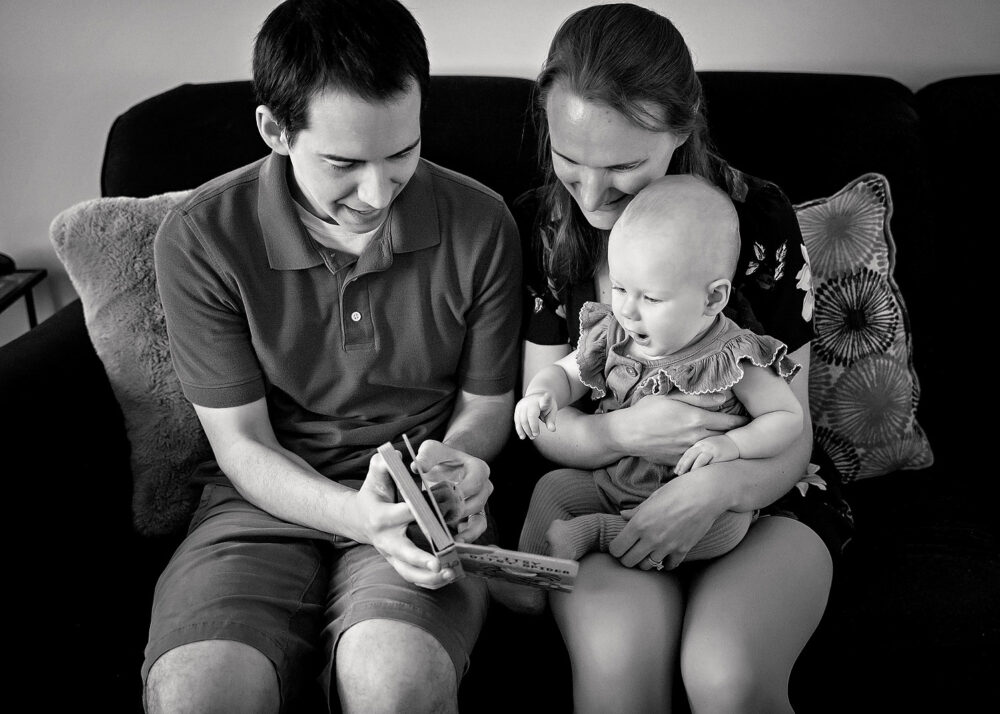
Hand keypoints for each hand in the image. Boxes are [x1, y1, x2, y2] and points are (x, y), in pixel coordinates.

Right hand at [356, 451, 457, 588]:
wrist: (360, 518)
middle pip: (403, 553)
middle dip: (419, 559)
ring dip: (429, 578)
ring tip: (450, 574)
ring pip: (409, 573)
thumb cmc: (374, 493)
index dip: (416, 512)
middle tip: (438, 564)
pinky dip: (431, 583)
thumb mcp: (376, 476)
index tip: (432, 513)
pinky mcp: (399, 564)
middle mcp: (386, 540)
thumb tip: (395, 454)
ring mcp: (392, 555)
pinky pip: (415, 579)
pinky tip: (450, 578)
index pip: (401, 514)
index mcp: (382, 517)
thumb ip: (383, 464)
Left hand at [412, 439, 492, 542]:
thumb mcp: (432, 450)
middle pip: (475, 504)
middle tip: (437, 520)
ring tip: (446, 538)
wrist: (446, 465)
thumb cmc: (440, 457)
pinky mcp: (475, 517)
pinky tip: (451, 542)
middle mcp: (485, 487)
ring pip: (478, 521)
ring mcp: (482, 504)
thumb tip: (416, 467)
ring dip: (461, 530)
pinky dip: (466, 537)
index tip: (442, 499)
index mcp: (479, 469)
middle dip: (456, 513)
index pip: (474, 483)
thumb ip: (425, 457)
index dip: (459, 493)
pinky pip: (475, 530)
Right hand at [513, 391, 556, 439]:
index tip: (547, 395)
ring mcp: (523, 404)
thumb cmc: (546, 406)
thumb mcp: (551, 412)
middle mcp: (531, 401)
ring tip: (532, 437)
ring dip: (526, 430)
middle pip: (530, 416)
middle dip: (533, 427)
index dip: (546, 398)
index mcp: (542, 400)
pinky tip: (522, 436)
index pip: (545, 400)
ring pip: (522, 420)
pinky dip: (519, 430)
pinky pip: (517, 421)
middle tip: (537, 435)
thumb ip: (551, 421)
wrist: (536, 397)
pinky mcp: (517, 409)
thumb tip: (552, 430)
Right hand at [608, 393, 747, 464]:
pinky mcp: (680, 462)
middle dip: (736, 438)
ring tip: (730, 446)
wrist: (626, 434)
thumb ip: (699, 398)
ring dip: (722, 449)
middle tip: (745, 435)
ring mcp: (688, 452)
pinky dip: (705, 458)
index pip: (729, 422)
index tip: (748, 421)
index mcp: (696, 419)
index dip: (741, 422)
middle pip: (725, 440)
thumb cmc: (647, 410)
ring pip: (714, 452)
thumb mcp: (671, 396)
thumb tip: (724, 398)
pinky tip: (707, 455)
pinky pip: (698, 461)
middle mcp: (695, 438)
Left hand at [609, 469, 726, 570]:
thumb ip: (636, 511)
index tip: (618, 545)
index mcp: (639, 523)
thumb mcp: (653, 497)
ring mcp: (667, 546)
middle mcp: (651, 538)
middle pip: (629, 562)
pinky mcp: (683, 550)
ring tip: (647, 552)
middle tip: (630, 551)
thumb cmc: (678, 490)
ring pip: (647, 566)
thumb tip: (622, 515)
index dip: (615, 548)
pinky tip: (665, 555)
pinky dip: (665, 562)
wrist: (706, 494)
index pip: (617, 549)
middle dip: (626, 558)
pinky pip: (669, 565)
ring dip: (645, 560)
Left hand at [675, 434, 739, 474]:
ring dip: (690, 468)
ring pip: (697, 459)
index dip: (681, 462)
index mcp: (700, 444)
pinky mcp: (717, 455)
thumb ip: (701, 452)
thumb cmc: (722, 446)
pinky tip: (697, 474)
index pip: (688, 453)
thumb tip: (692, 464)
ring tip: (685, 475)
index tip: (676, 470)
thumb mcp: (709, 446)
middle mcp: (704, 445)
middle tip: (677, 474)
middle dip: (682, 465)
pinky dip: (701, 468)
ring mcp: (710, 450)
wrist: (736, 442)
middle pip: (689, 456)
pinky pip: (707, 462)